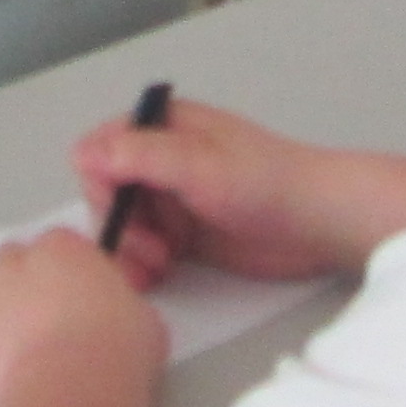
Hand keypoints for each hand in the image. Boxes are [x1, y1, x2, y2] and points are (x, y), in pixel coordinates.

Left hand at [0, 230, 162, 406]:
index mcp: (64, 251)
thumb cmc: (115, 359)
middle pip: (6, 257)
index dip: (60, 272)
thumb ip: (120, 305)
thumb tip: (116, 316)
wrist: (72, 396)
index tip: (68, 296)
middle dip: (15, 281)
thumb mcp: (144, 322)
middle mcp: (15, 262)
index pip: (55, 245)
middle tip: (31, 317)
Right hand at [70, 100, 353, 284]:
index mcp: (160, 128)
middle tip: (151, 251)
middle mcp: (159, 161)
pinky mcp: (183, 236)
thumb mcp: (200, 165)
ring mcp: (171, 200)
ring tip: (158, 268)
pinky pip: (142, 250)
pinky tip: (156, 278)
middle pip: (104, 194)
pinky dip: (140, 266)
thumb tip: (84, 153)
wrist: (320, 223)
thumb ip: (141, 156)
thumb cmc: (265, 183)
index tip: (124, 214)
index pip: (97, 151)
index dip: (102, 186)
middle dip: (119, 226)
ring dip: (128, 251)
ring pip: (120, 226)